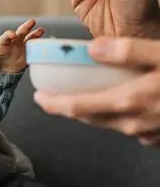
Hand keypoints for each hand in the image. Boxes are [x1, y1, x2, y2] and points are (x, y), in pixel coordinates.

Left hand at [0, 19, 43, 72]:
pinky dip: (39, 48)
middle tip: (31, 22)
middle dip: (25, 27)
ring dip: (35, 35)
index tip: (12, 35)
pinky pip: (35, 51)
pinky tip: (45, 45)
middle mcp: (14, 42)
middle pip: (21, 33)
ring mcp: (22, 48)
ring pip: (30, 39)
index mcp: (4, 43)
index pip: (7, 36)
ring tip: (41, 31)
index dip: (9, 34)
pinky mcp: (28, 56)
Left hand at [34, 36, 159, 146]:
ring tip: (79, 99)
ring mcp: (145, 133)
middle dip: (67, 108)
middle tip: (52, 98)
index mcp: (127, 100)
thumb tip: (92, 49)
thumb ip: (128, 51)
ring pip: (107, 124)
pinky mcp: (156, 137)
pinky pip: (128, 127)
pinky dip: (115, 117)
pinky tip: (117, 106)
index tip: (39, 97)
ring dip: (90, 113)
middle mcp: (132, 122)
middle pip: (88, 118)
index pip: (77, 106)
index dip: (54, 103)